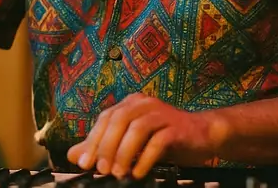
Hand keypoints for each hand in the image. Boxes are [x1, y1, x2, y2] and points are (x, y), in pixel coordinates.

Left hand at [66, 93, 224, 178]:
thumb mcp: (131, 143)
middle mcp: (145, 103)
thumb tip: (74, 155)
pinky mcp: (178, 127)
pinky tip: (138, 173)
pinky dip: (145, 158)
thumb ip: (104, 146)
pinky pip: (158, 141)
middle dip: (107, 146)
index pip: (106, 118)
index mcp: (131, 103)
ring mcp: (162, 113)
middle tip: (100, 169)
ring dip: (124, 152)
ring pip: (137, 128)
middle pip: (119, 120)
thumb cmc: (165, 138)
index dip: (93, 140)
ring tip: (118, 174)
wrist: (203, 134)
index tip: (84, 163)